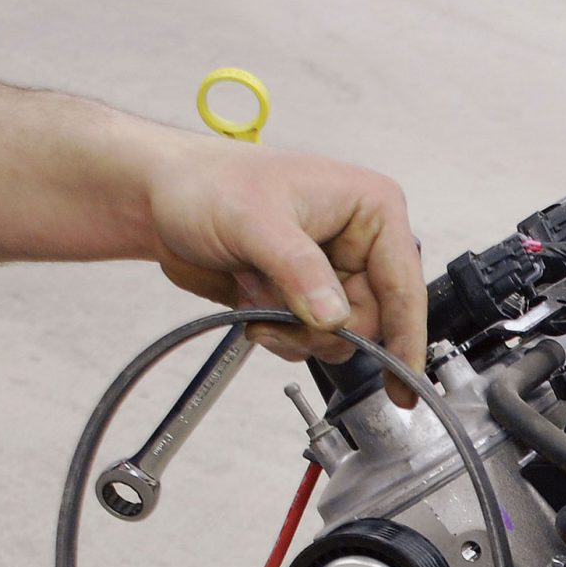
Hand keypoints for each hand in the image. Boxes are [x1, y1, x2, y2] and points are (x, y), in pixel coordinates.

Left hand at [143, 136, 426, 395]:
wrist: (160, 200)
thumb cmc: (205, 184)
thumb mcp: (254, 222)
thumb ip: (299, 270)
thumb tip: (336, 316)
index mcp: (371, 210)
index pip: (403, 284)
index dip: (405, 336)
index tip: (403, 382)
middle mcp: (360, 242)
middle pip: (373, 320)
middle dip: (325, 330)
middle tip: (282, 318)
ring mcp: (334, 272)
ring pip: (342, 336)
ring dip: (298, 335)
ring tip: (259, 306)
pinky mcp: (307, 296)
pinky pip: (313, 340)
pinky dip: (283, 338)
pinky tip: (255, 311)